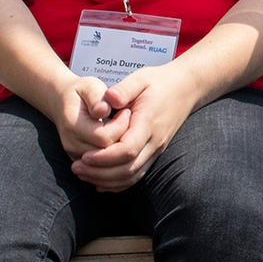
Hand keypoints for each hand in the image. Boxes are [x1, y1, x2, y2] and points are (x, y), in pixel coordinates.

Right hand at [52, 73, 126, 161]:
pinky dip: (115, 157)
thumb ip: (96, 97)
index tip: (126, 111)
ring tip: (122, 129)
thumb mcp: (89, 86)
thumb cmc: (80, 93)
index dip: (120, 126)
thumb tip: (103, 110)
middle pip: (107, 152)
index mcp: (73, 125)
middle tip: (128, 120)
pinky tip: (118, 139)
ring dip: (119, 148)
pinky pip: (103, 167)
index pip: (104, 137)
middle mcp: (71, 144)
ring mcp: (75, 155)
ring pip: (107, 163)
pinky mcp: (81, 162)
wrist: (62, 103)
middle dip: (122, 138)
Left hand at [72, 64, 201, 191]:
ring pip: (132, 176)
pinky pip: (137, 175)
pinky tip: (99, 181)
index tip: (84, 156)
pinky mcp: (154, 153)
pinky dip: (118, 183)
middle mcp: (155, 141)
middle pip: (128, 169)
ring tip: (82, 174)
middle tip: (76, 168)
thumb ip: (124, 88)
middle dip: (100, 173)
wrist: (186, 88)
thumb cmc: (159, 82)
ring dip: (106, 180)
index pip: (127, 150)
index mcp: (148, 123)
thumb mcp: (140, 78)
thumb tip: (108, 99)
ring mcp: (156, 150)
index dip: (104, 157)